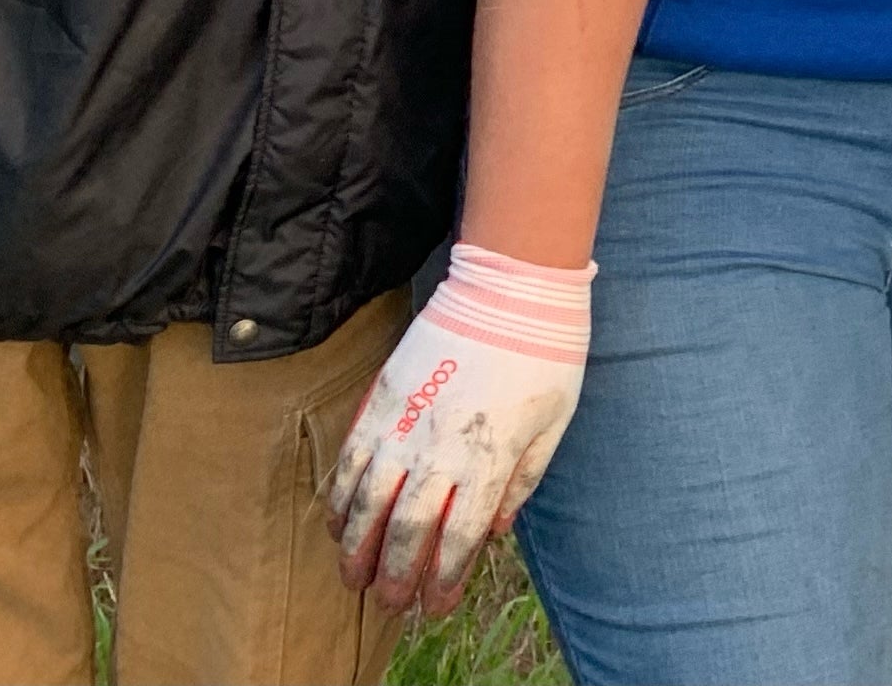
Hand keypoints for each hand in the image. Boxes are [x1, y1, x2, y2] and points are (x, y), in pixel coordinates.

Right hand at [326, 246, 593, 613]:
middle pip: (405, 529)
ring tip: (353, 577)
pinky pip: (349, 460)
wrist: (510, 285)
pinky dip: (338, 498)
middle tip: (390, 604)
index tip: (436, 605)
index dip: (444, 577)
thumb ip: (523, 479)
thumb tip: (495, 530)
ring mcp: (403, 423)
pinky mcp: (381, 399)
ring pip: (365, 501)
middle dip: (394, 574)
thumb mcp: (555, 421)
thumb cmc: (545, 352)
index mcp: (488, 456)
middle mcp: (439, 448)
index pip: (458, 536)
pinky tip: (337, 523)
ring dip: (355, 547)